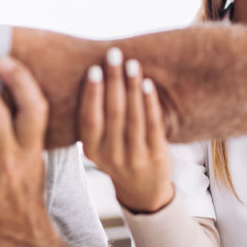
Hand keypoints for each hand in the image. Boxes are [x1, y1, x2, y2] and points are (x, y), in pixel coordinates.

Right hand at [78, 47, 174, 212]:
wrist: (142, 191)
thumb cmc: (117, 155)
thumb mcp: (99, 145)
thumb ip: (94, 119)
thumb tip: (93, 74)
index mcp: (92, 150)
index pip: (89, 120)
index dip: (92, 94)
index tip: (94, 69)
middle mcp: (111, 156)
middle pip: (112, 114)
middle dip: (113, 80)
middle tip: (114, 54)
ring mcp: (135, 158)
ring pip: (133, 118)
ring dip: (132, 87)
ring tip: (132, 64)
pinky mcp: (156, 156)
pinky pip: (153, 125)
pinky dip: (150, 103)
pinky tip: (148, 84)